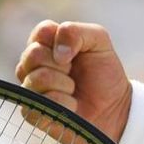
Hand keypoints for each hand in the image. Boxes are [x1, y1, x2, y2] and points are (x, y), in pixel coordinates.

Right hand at [15, 20, 133, 139]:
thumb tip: (57, 53)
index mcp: (46, 43)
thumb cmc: (102, 70)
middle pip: (33, 55)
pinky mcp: (32, 111)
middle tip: (73, 71)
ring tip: (73, 88)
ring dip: (65, 84)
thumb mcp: (98, 40)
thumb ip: (76, 32)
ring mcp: (30, 88)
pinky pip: (41, 103)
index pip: (41, 31)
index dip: (61, 40)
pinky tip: (71, 104)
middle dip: (63, 64)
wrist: (113, 105)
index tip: (75, 52)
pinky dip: (64, 103)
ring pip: (37, 79)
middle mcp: (32, 65)